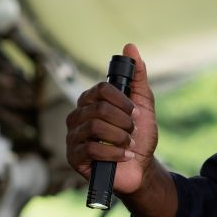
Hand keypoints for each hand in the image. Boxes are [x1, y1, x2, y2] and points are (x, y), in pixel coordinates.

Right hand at [66, 43, 159, 196]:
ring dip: (119, 137)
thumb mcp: (143, 104)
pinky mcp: (73, 157)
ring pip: (94, 127)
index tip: (135, 112)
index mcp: (92, 101)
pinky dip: (113, 152)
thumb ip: (137, 76)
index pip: (101, 89)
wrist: (140, 169)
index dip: (122, 101)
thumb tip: (130, 47)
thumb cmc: (140, 136)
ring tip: (128, 144)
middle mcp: (78, 116)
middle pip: (98, 108)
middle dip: (123, 122)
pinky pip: (90, 148)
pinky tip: (123, 156)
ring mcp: (73, 136)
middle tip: (132, 131)